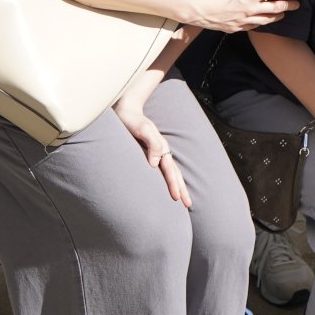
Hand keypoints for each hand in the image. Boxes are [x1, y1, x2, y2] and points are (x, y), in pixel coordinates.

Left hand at [112, 81, 188, 207]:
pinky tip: (167, 185)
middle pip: (175, 173)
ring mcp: (156, 152)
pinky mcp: (149, 153)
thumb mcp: (141, 129)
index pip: (170, 171)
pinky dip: (168, 179)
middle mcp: (161, 151)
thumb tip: (155, 164)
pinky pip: (162, 169)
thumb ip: (151, 144)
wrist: (125, 110)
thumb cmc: (131, 120)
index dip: (174, 185)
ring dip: (178, 185)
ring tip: (182, 198)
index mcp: (161, 148)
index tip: (177, 200)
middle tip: (188, 205)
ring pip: (171, 172)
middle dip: (182, 189)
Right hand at [188, 0, 300, 32]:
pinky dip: (261, 24)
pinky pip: (252, 27)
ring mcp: (243, 21)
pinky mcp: (234, 28)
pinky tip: (262, 23)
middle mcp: (250, 10)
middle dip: (288, 6)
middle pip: (274, 9)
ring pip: (265, 21)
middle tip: (297, 5)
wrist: (195, 6)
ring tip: (283, 15)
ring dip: (277, 17)